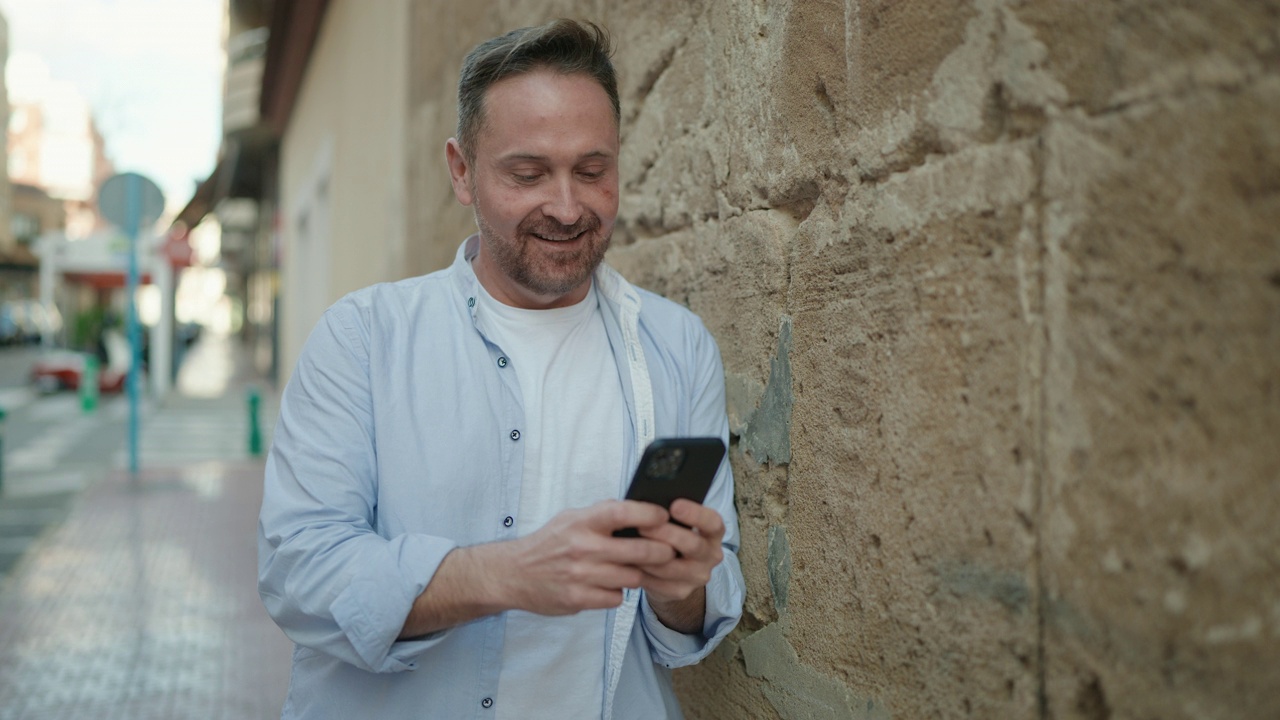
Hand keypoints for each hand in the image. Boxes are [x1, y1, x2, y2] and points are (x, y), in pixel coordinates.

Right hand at [504, 500, 675, 615]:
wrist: (513, 574)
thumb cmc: (549, 543)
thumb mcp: (570, 518)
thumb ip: (601, 514)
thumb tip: (640, 508)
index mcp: (582, 522)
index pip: (623, 512)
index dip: (649, 514)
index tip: (664, 516)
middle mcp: (583, 548)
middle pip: (639, 550)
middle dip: (662, 551)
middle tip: (669, 551)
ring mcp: (581, 576)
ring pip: (633, 577)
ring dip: (639, 574)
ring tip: (636, 568)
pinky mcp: (578, 599)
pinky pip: (616, 598)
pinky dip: (618, 593)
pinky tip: (609, 585)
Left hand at [634, 499, 724, 632]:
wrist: (672, 570)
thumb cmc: (671, 535)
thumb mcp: (677, 522)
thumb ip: (670, 513)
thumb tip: (649, 501)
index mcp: (713, 533)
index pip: (713, 523)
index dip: (695, 514)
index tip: (674, 505)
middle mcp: (711, 555)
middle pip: (693, 545)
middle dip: (666, 534)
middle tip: (643, 525)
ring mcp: (698, 576)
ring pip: (673, 567)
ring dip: (649, 556)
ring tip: (629, 544)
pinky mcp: (681, 591)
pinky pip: (660, 583)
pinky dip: (643, 572)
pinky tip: (629, 562)